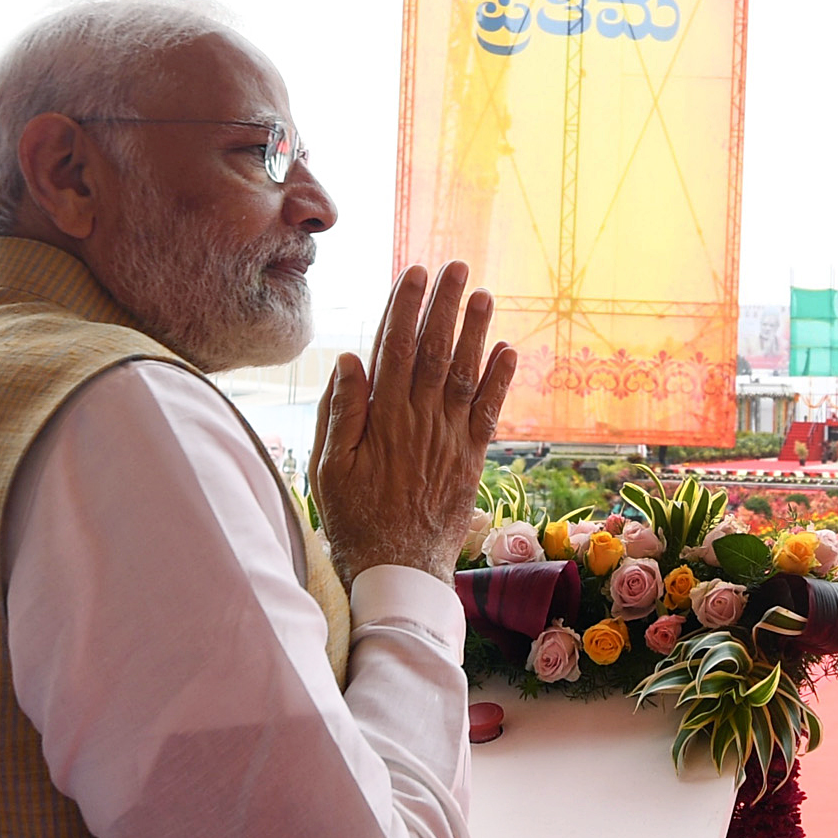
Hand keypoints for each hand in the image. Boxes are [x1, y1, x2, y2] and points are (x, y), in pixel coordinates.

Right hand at [310, 263, 518, 585]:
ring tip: (484, 295)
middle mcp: (420, 420)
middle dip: (446, 305)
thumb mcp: (328, 467)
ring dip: (476, 331)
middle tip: (457, 267)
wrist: (397, 570)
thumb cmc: (353, 518)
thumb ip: (340, 412)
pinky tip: (509, 350)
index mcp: (381, 418)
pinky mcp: (472, 458)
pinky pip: (490, 412)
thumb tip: (349, 358)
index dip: (406, 308)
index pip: (396, 348)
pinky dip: (500, 379)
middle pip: (436, 350)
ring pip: (466, 373)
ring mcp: (449, 438)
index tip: (414, 273)